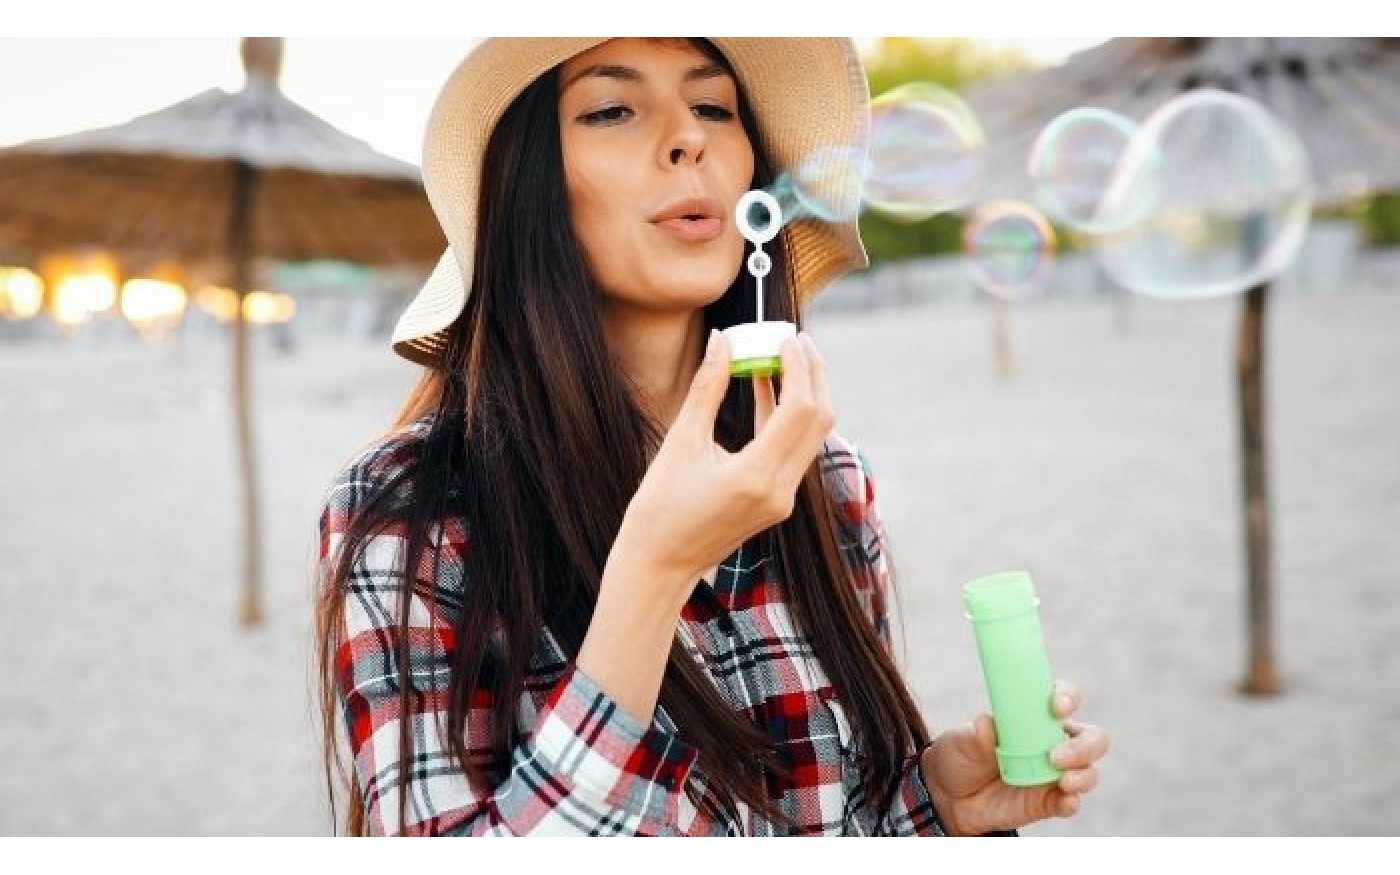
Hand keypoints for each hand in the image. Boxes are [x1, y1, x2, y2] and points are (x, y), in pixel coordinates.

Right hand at [611, 329, 834, 602]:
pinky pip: (793, 449)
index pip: (799, 410)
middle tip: (794, 340)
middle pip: (819, 421)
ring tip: (778, 355)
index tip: (786, 336)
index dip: (798, 367)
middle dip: (812, 375)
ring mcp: (782, 500)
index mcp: (757, 477)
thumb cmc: (660, 509)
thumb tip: (723, 341)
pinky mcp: (777, 501)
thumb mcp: (680, 443)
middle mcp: (780, 491)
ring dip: (801, 393)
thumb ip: (708, 388)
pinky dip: (786, 417)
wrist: (658, 565)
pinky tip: (766, 387)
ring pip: (811, 435)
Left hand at [919, 680, 1108, 835]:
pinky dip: (1072, 801)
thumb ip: (976, 733)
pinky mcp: (1050, 801)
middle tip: (1055, 754)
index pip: (1064, 698)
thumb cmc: (962, 755)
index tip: (1056, 705)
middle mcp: (1053, 742)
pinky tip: (1065, 800)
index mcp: (1035, 716)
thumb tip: (986, 724)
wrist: (950, 795)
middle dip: (1083, 745)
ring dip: (1082, 774)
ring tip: (1062, 780)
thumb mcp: (961, 740)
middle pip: (1092, 738)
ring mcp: (1055, 773)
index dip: (1068, 697)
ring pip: (1089, 770)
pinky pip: (1071, 802)